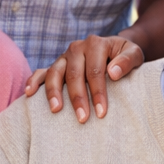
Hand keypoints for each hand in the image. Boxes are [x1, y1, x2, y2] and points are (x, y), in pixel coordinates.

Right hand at [24, 34, 144, 122]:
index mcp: (96, 44)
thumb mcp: (135, 54)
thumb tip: (113, 73)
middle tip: (82, 119)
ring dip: (54, 92)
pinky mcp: (57, 64)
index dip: (98, 92)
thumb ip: (128, 61)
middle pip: (74, 74)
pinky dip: (34, 80)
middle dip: (78, 98)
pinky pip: (41, 71)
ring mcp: (65, 56)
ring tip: (56, 110)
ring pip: (55, 73)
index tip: (101, 112)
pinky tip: (29, 93)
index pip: (95, 71)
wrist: (117, 49)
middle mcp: (78, 48)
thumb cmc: (126, 56)